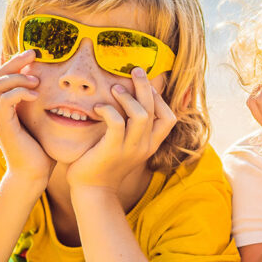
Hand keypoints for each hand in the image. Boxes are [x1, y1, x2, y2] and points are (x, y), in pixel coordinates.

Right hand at [0, 50, 52, 187]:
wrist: (34, 175)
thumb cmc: (43, 150)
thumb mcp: (43, 121)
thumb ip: (43, 104)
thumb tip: (58, 87)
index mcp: (3, 109)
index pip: (0, 78)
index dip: (12, 63)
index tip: (33, 54)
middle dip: (14, 62)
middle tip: (34, 54)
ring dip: (16, 77)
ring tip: (37, 80)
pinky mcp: (3, 127)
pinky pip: (4, 101)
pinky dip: (19, 93)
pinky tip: (36, 94)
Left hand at [66, 68, 175, 192]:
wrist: (93, 190)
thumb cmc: (105, 164)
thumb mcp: (126, 147)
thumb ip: (131, 129)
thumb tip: (130, 104)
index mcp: (151, 144)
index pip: (169, 118)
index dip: (160, 99)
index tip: (146, 86)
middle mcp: (145, 146)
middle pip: (154, 109)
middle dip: (146, 86)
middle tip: (135, 70)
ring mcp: (130, 148)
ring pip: (140, 114)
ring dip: (128, 97)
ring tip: (115, 88)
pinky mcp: (112, 149)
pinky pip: (117, 123)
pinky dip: (109, 110)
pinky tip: (99, 107)